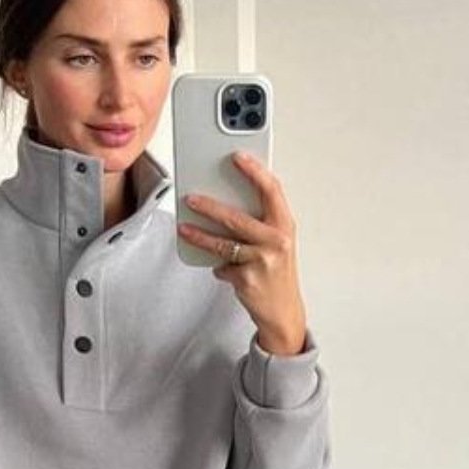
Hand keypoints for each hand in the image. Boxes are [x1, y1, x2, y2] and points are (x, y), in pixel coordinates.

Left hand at [177, 150, 308, 355]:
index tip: (237, 156)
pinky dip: (219, 267)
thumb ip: (262, 222)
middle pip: (237, 218)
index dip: (254, 170)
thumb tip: (229, 200)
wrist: (283, 312)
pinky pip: (223, 267)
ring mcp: (261, 261)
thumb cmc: (278, 274)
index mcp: (285, 226)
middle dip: (210, 206)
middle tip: (191, 198)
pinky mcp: (247, 280)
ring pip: (223, 244)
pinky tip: (222, 269)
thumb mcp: (278, 243)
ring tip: (184, 228)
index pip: (271, 190)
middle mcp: (276, 241)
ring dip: (199, 236)